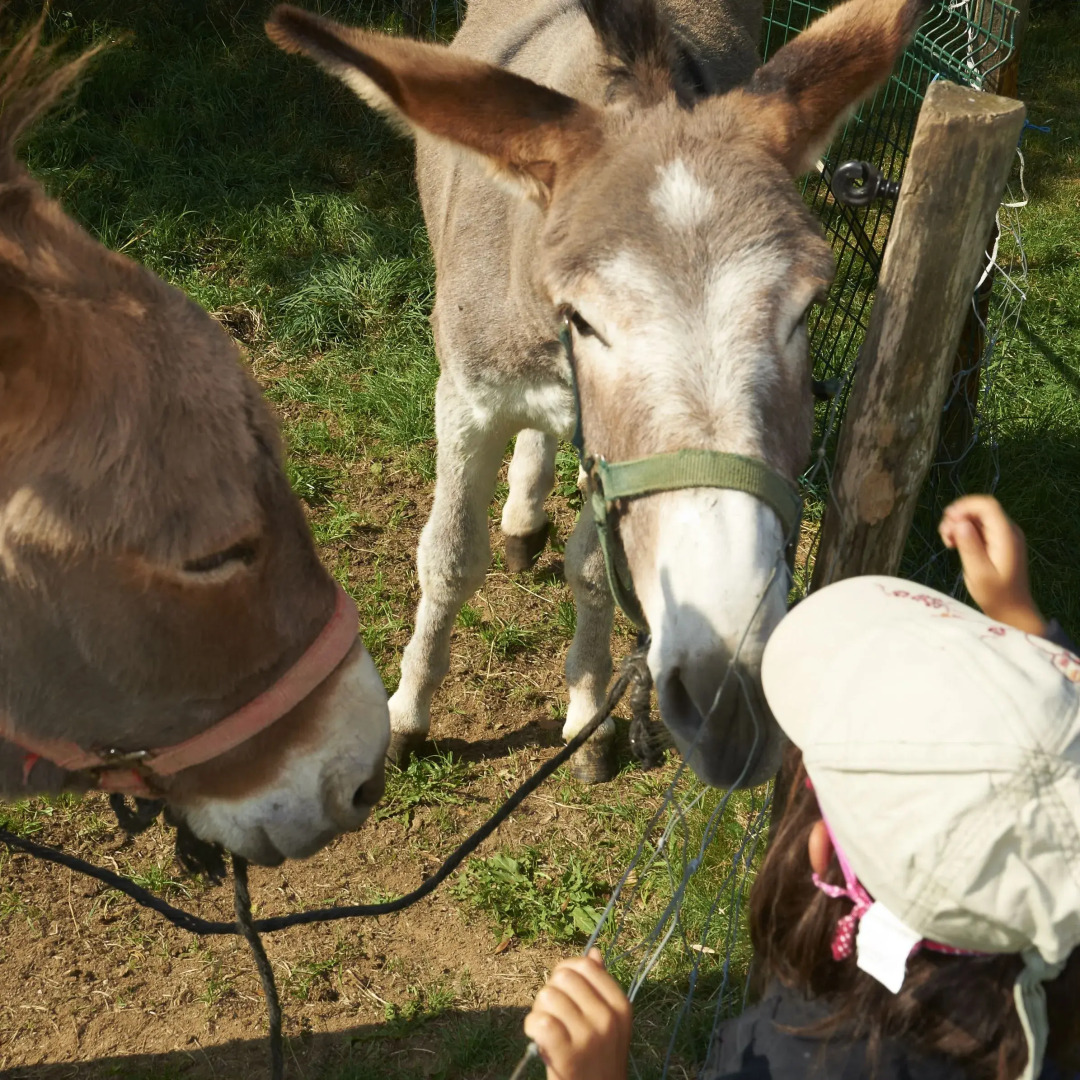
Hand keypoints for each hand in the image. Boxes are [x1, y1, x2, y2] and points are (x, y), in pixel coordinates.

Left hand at [524, 949, 630, 1079]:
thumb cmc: (598, 1058)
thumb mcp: (609, 1023)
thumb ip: (600, 988)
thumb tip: (593, 952)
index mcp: (620, 1005)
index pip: (585, 965)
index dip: (566, 971)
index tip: (563, 991)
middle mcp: (607, 1018)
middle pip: (563, 977)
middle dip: (551, 991)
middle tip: (554, 1015)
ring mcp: (589, 1036)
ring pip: (548, 996)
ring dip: (539, 1010)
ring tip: (547, 1029)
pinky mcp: (569, 1056)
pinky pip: (541, 1022)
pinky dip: (532, 1026)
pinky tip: (537, 1038)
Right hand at [939, 496, 1046, 634]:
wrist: (1012, 609)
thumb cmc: (996, 595)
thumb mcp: (979, 573)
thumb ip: (970, 546)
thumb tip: (960, 523)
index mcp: (1006, 536)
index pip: (987, 506)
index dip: (964, 507)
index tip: (947, 522)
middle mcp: (1007, 531)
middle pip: (979, 509)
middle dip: (958, 516)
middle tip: (944, 536)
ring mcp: (1003, 536)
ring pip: (976, 517)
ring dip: (958, 524)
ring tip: (947, 542)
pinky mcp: (997, 542)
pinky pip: (978, 527)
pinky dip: (963, 531)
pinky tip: (954, 545)